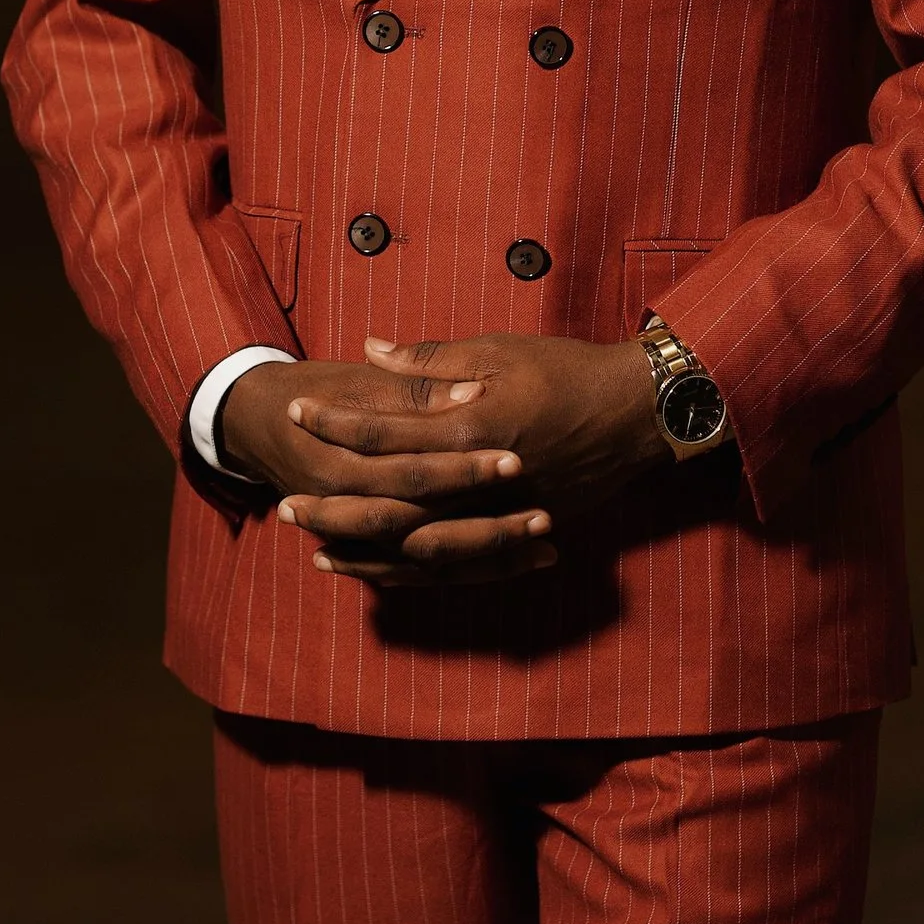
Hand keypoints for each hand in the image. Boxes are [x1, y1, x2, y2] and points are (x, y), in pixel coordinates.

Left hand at [275, 331, 667, 587]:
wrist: (637, 413)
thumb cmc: (567, 371)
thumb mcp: (496, 350)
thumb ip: (429, 359)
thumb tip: (371, 350)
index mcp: (467, 426)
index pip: (382, 431)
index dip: (335, 422)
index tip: (296, 413)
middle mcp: (477, 481)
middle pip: (388, 503)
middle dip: (332, 503)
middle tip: (286, 503)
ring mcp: (499, 514)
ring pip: (415, 547)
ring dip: (364, 548)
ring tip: (317, 546)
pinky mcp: (518, 534)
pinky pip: (455, 566)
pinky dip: (413, 572)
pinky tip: (380, 573)